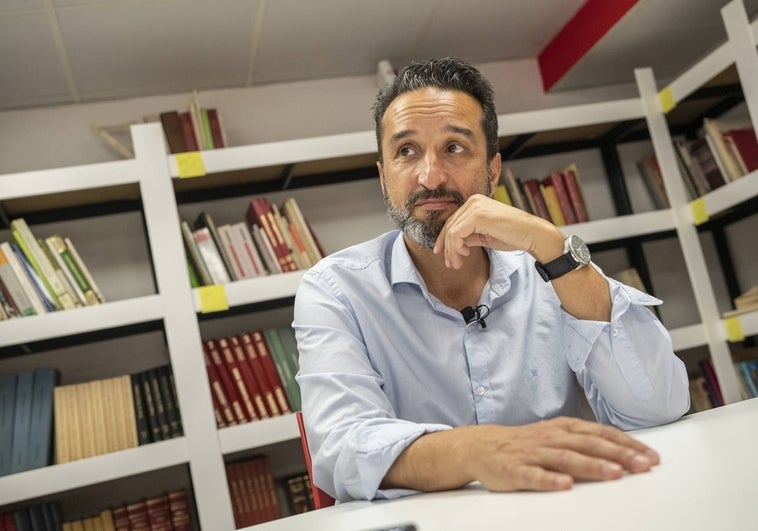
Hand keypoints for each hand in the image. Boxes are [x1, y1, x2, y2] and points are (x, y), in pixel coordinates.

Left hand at [433, 194, 562, 268]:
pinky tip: (464, 256)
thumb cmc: (513, 235)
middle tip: (450, 264)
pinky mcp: (477, 216)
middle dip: (447, 248)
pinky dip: (455, 247)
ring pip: (451, 231)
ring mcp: (475, 207)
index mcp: (475, 203)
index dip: (445, 240)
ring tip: (456, 264)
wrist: (532, 234)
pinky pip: (457, 234)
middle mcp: (473, 201)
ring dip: (451, 251)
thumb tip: (454, 244)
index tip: (447, 256)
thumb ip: (469, 236)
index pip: (453, 221)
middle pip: (449, 225)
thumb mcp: (484, 236)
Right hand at [465, 417, 658, 490]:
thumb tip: (623, 453)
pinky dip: (550, 480)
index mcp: (564, 429)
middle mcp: (552, 438)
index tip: (651, 456)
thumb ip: (585, 442)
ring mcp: (533, 454)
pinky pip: (534, 476)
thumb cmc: (525, 443)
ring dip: (592, 466)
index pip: (601, 434)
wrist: (481, 446)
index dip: (627, 444)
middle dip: (619, 455)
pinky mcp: (515, 470)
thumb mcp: (556, 436)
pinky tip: (565, 485)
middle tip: (644, 465)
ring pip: (566, 459)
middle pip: (590, 445)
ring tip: (615, 474)